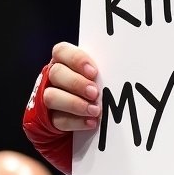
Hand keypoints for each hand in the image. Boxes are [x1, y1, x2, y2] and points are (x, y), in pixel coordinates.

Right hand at [23, 42, 103, 174]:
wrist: (78, 117)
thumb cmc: (93, 90)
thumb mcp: (96, 79)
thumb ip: (101, 74)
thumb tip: (124, 76)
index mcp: (64, 62)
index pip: (62, 51)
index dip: (76, 59)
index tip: (93, 72)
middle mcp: (53, 78)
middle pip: (56, 73)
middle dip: (76, 83)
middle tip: (94, 93)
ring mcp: (49, 96)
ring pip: (51, 96)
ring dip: (74, 104)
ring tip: (94, 110)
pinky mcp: (50, 117)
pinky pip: (58, 119)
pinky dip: (76, 122)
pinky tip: (91, 123)